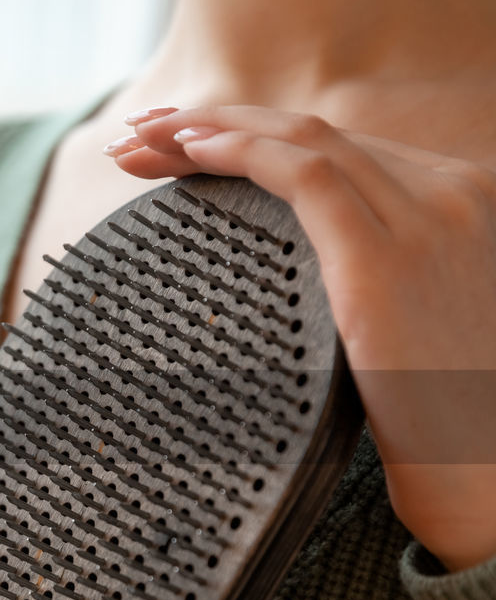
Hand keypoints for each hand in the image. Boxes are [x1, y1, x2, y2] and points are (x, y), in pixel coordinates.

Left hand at [104, 105, 495, 570]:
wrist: (490, 476)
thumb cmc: (444, 419)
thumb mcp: (412, 322)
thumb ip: (366, 275)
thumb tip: (291, 271)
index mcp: (459, 203)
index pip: (338, 148)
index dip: (255, 134)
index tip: (181, 142)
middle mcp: (452, 194)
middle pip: (312, 134)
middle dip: (216, 123)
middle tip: (142, 133)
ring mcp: (427, 219)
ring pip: (300, 141)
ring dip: (207, 131)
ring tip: (138, 141)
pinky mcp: (386, 259)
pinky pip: (302, 175)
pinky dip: (238, 151)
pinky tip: (187, 150)